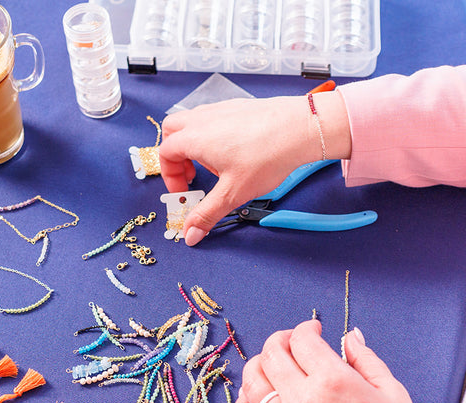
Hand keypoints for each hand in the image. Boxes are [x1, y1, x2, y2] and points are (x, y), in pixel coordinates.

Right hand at [159, 93, 350, 245]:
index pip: (165, 154)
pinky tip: (235, 151)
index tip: (185, 192)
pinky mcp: (238, 106)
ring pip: (192, 122)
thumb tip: (190, 233)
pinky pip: (214, 118)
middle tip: (192, 175)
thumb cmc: (268, 155)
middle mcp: (202, 119)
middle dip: (176, 155)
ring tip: (215, 165)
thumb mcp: (233, 193)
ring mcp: (220, 109)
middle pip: (172, 131)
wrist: (300, 128)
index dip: (170, 176)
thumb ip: (207, 214)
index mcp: (194, 138)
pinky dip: (213, 134)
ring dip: (194, 144)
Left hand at [235, 320, 431, 402]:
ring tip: (270, 365)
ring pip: (253, 383)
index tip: (312, 331)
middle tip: (290, 343)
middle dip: (280, 340)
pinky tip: (252, 398)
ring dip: (258, 366)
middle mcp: (303, 400)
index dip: (306, 328)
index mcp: (333, 380)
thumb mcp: (392, 392)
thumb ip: (365, 359)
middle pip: (272, 354)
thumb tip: (350, 338)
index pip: (302, 339)